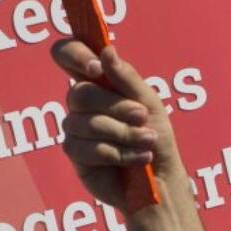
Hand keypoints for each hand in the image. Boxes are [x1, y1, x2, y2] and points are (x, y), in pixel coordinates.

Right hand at [51, 42, 181, 209]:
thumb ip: (127, 78)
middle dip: (115, 106)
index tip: (96, 68)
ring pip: (86, 124)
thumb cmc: (156, 137)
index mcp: (97, 82)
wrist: (162, 179)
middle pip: (80, 93)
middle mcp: (81, 104)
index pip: (68, 54)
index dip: (74, 55)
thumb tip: (107, 51)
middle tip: (141, 116)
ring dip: (123, 133)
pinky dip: (117, 153)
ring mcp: (75, 130)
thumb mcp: (149, 103)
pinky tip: (137, 158)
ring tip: (147, 141)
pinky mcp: (77, 156)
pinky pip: (87, 148)